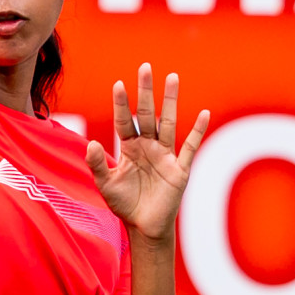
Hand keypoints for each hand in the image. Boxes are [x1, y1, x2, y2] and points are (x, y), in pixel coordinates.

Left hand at [84, 63, 208, 243]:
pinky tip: (203, 113)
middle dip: (146, 92)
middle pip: (147, 114)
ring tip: (173, 77)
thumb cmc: (124, 204)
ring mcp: (165, 155)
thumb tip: (90, 143)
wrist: (144, 227)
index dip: (122, 104)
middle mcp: (148, 146)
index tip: (118, 84)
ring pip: (168, 123)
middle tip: (145, 67)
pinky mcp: (180, 169)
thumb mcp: (105, 184)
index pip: (125, 121)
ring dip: (170, 101)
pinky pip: (190, 147)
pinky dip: (197, 131)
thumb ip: (96, 164)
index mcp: (129, 148)